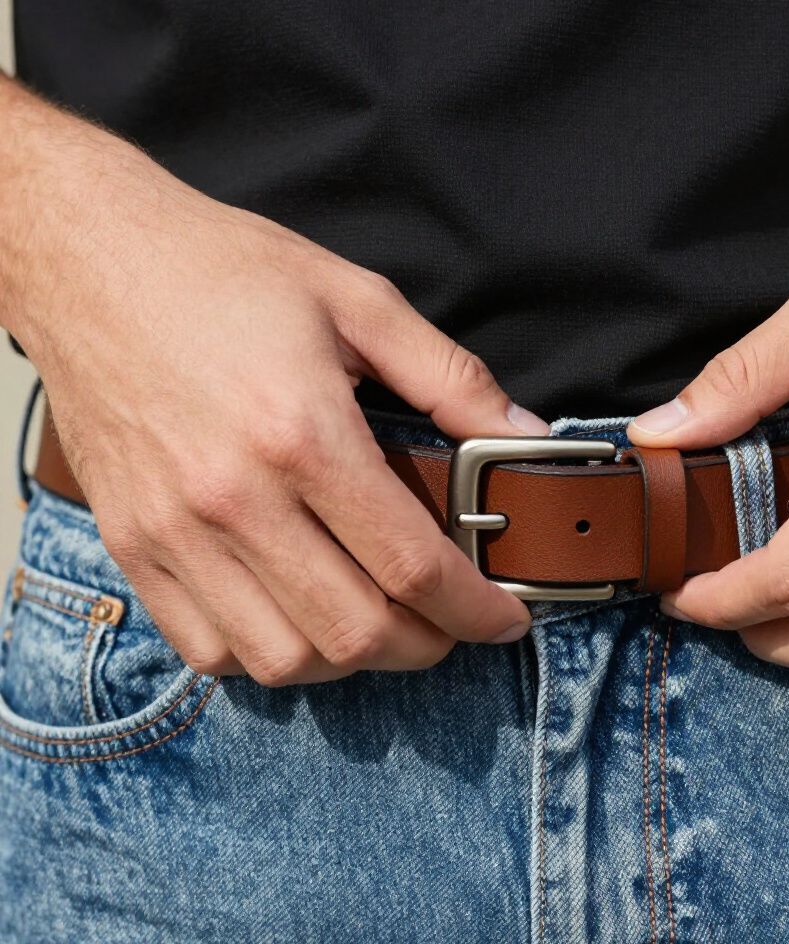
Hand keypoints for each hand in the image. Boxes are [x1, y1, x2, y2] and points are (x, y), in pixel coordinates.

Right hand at [1, 81, 543, 684]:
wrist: (89, 262)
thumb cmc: (222, 272)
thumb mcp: (357, 299)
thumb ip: (451, 378)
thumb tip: (523, 438)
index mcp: (302, 434)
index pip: (411, 565)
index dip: (475, 611)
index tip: (506, 621)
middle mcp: (234, 498)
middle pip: (354, 631)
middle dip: (428, 645)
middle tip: (452, 623)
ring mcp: (174, 532)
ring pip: (283, 659)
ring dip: (351, 660)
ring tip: (381, 621)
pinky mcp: (133, 545)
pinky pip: (207, 650)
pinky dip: (268, 656)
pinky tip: (299, 617)